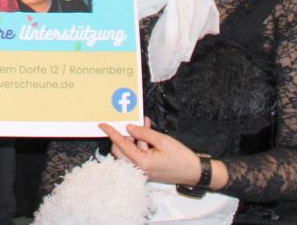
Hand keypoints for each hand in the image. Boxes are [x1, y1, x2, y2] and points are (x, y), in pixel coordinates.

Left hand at [99, 120, 225, 189]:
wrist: (194, 172)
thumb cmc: (181, 158)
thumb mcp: (163, 140)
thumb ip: (144, 133)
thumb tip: (129, 128)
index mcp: (142, 163)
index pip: (121, 145)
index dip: (111, 133)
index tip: (102, 125)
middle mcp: (140, 169)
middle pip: (121, 151)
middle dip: (123, 136)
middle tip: (131, 124)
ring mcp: (143, 171)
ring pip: (129, 152)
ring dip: (134, 138)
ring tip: (144, 125)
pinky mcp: (148, 170)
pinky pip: (137, 155)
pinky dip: (140, 144)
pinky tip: (147, 133)